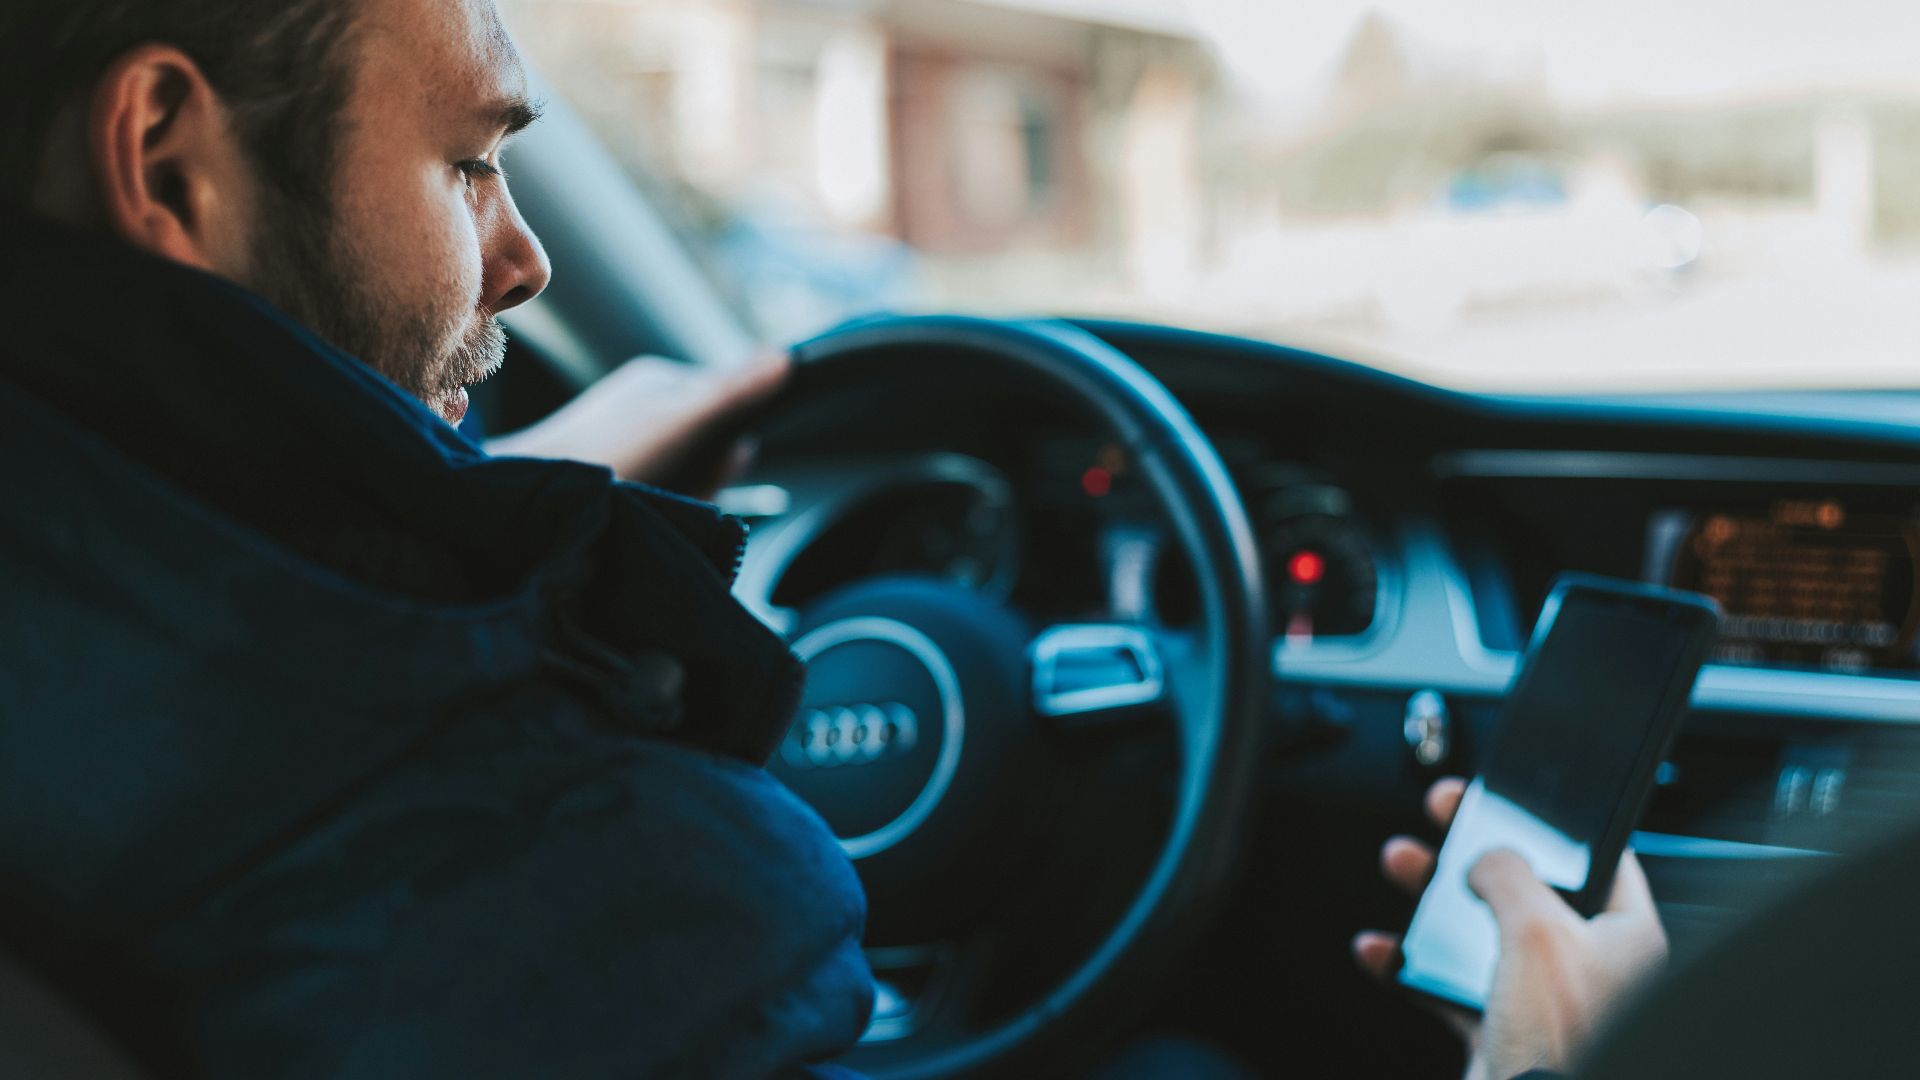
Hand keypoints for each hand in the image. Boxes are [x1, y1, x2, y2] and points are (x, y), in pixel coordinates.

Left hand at [486, 351, 789, 498]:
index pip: (729, 402)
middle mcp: (641, 407)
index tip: (721, 462)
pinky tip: (639, 511)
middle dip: (708, 476)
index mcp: (659, 382)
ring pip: (684, 473)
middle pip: (709, 444)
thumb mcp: (681, 421)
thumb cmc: (605, 456)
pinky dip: (659, 507)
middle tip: (682, 489)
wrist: (528, 502)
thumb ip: (733, 391)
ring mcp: (624, 441)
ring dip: (684, 496)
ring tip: (655, 502)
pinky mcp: (608, 476)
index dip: (733, 443)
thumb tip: (785, 358)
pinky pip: (657, 491)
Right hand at [1352, 779, 1668, 1079]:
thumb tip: (1488, 857)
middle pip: (1525, 886)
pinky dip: (1409, 964)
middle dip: (1473, 850)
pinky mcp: (1500, 1028)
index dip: (1551, 822)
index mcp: (1625, 935)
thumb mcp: (1537, 929)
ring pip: (1480, 929)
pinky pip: (1446, 984)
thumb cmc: (1562, 1039)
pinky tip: (1380, 950)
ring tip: (1401, 864)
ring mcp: (1541, 998)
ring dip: (1433, 898)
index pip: (1599, 857)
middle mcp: (1589, 964)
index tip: (1512, 797)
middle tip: (1444, 815)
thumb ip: (1509, 874)